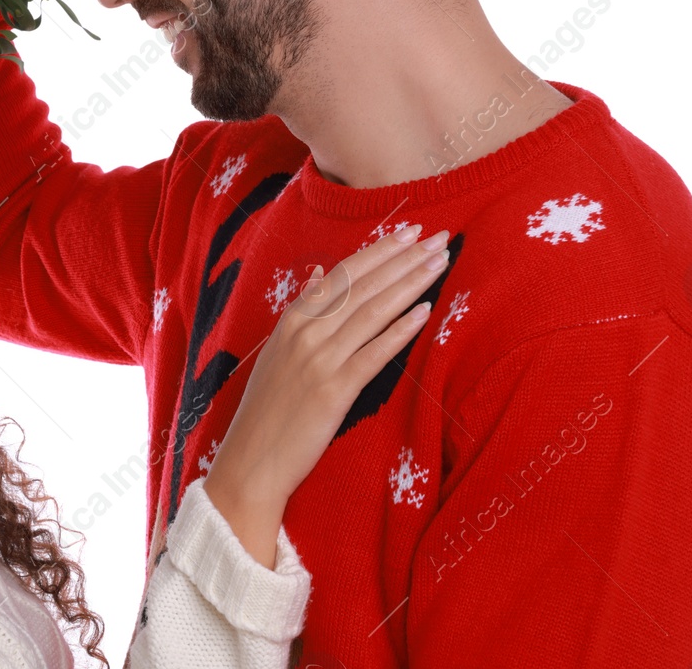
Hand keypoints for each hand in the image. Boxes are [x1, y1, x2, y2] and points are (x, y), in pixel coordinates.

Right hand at [200, 224, 449, 566]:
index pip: (344, 273)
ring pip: (373, 311)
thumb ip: (300, 310)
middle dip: (404, 257)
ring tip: (439, 263)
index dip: (379, 250)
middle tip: (438, 236)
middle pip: (364, 285)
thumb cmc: (268, 408)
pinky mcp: (334, 390)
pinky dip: (401, 330)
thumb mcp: (277, 350)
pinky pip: (375, 353)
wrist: (252, 459)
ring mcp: (320, 359)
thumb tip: (317, 274)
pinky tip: (425, 311)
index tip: (409, 232)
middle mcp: (306, 332)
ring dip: (410, 283)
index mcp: (293, 319)